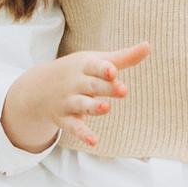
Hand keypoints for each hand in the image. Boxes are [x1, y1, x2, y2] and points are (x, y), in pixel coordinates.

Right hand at [3, 40, 149, 155]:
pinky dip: (83, 134)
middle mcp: (76, 83)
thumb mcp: (97, 61)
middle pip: (92, 86)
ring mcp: (69, 101)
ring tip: (106, 108)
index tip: (114, 71)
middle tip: (123, 90)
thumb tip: (147, 46)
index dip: (104, 68)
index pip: (95, 66)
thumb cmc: (79, 71)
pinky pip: (74, 127)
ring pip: (81, 105)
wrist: (40, 87)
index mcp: (85, 66)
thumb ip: (122, 58)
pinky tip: (94, 140)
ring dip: (93, 107)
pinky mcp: (64, 119)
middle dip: (106, 88)